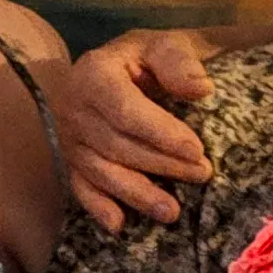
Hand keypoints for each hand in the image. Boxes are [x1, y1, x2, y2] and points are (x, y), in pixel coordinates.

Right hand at [54, 28, 218, 228]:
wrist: (125, 69)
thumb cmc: (148, 60)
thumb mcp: (164, 46)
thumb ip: (179, 62)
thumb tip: (200, 89)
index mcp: (94, 74)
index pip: (124, 110)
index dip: (160, 133)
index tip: (196, 150)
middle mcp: (73, 108)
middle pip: (116, 145)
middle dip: (161, 164)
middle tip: (203, 174)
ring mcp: (70, 139)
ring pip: (102, 172)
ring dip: (137, 194)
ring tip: (173, 211)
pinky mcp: (71, 162)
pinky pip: (80, 188)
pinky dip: (99, 208)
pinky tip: (120, 226)